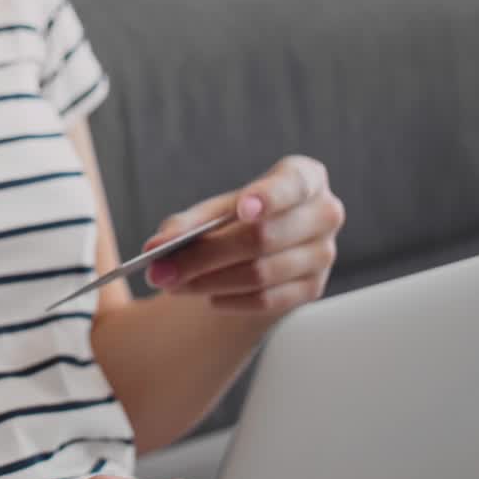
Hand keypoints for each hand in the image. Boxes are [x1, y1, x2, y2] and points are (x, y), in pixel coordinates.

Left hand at [143, 155, 344, 316]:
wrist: (265, 249)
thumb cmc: (238, 218)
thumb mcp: (213, 212)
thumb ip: (186, 225)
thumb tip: (154, 249)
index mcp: (304, 178)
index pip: (291, 185)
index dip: (269, 197)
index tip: (243, 210)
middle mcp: (323, 213)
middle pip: (262, 238)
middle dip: (205, 256)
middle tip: (160, 269)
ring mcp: (323, 253)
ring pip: (261, 273)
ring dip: (209, 282)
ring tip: (173, 284)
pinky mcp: (314, 288)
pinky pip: (267, 300)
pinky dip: (230, 300)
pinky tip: (207, 298)